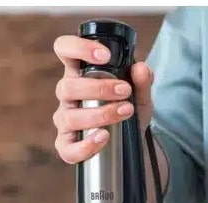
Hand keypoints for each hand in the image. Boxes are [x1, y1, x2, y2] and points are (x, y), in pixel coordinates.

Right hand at [52, 34, 154, 163]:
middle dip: (98, 88)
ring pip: (70, 117)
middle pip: (67, 86)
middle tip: (125, 91)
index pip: (65, 50)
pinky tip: (104, 137)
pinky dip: (86, 144)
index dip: (78, 47)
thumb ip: (142, 82)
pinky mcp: (66, 146)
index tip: (105, 56)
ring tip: (125, 112)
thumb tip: (141, 68)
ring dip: (99, 114)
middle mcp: (68, 96)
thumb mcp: (141, 96)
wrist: (132, 144)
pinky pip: (68, 148)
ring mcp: (65, 121)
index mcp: (80, 74)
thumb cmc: (127, 112)